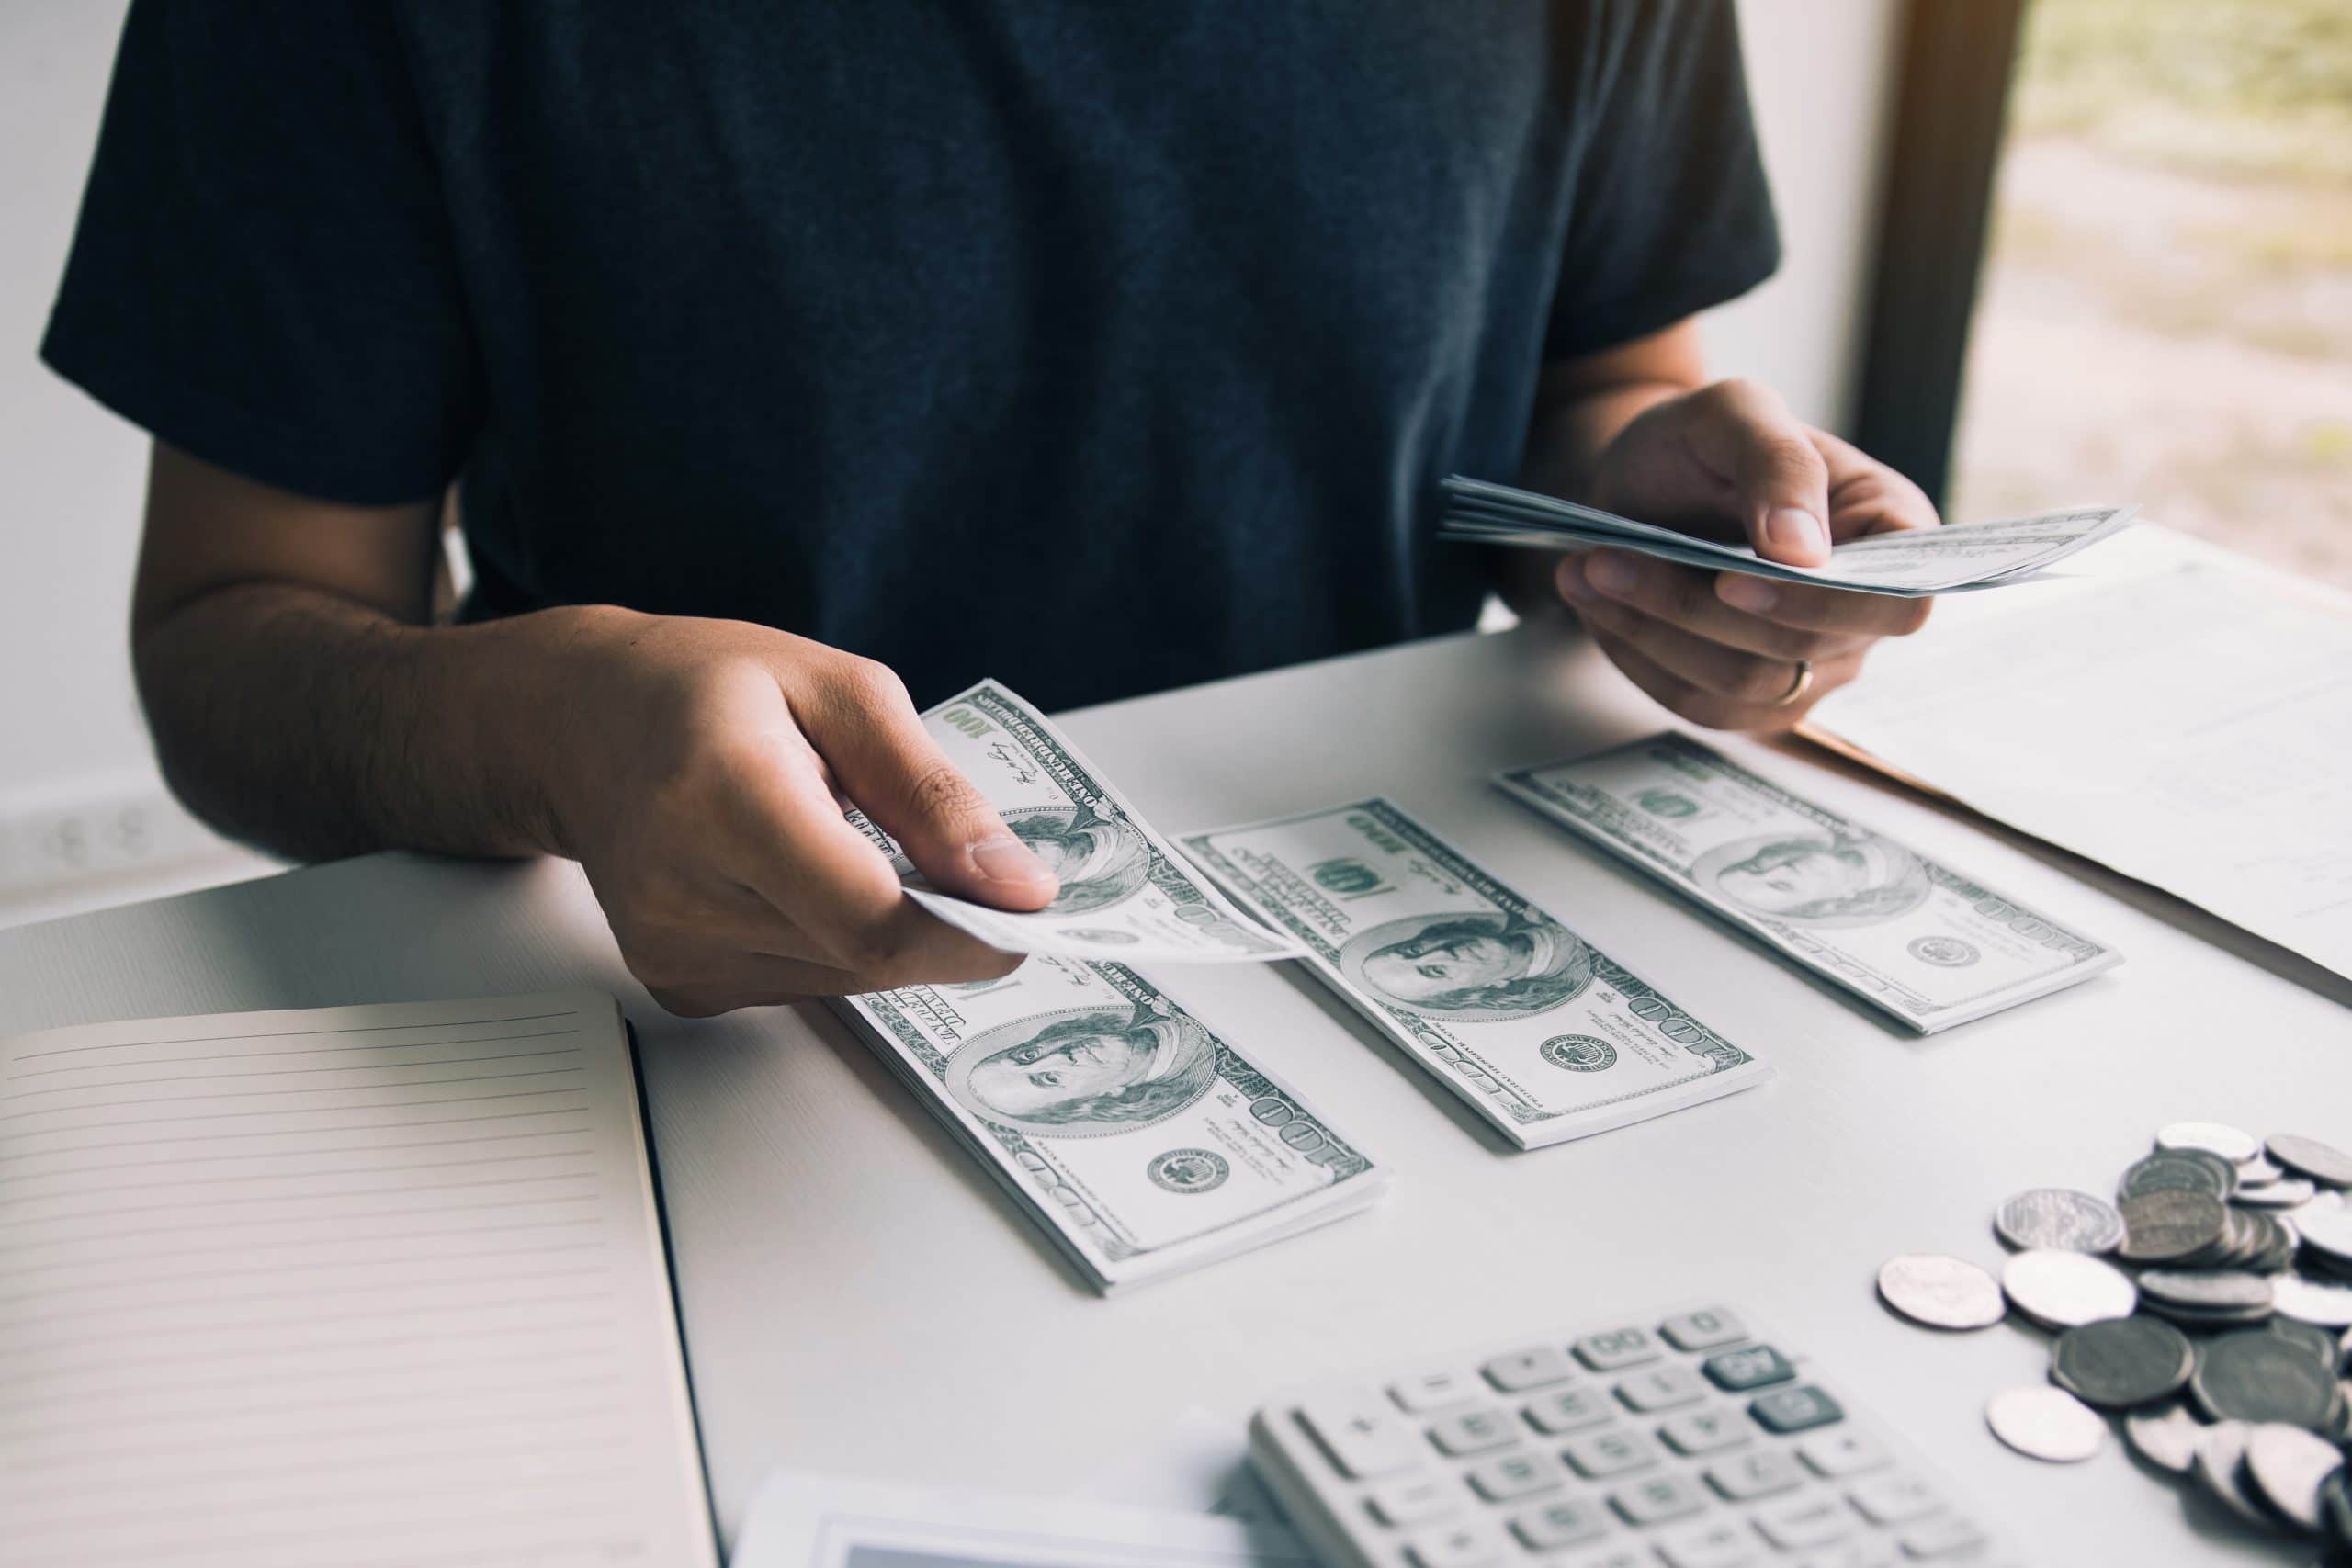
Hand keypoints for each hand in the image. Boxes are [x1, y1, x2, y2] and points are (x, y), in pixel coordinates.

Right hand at [540, 610, 1057, 1014]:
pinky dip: (834, 937)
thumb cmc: (700, 687)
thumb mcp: (844, 692)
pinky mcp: (680, 985)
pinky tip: (796, 872)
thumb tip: (1017, 884)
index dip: (967, 935)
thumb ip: (934, 793)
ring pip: (849, 979)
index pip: (867, 919)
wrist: (575, 721)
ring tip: (839, 835)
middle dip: (938, 916)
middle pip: (869, 954)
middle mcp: (684, 890)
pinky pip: (809, 984)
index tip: (1028, 918)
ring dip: (882, 923)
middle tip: (947, 851)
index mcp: (723, 797)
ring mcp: (675, 950)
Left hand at [1552, 378, 1938, 730]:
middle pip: (1800, 648)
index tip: (1731, 579)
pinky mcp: (1749, 698)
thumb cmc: (1699, 442)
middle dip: (1694, 609)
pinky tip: (1597, 605)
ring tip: (1588, 571)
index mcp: (1891, 533)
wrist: (1639, 481)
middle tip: (1608, 558)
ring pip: (1742, 685)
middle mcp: (1861, 611)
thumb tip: (1804, 552)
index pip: (1900, 600)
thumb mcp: (1733, 413)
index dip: (1824, 604)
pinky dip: (1639, 659)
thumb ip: (1778, 463)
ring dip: (1654, 632)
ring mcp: (1809, 663)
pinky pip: (1699, 704)